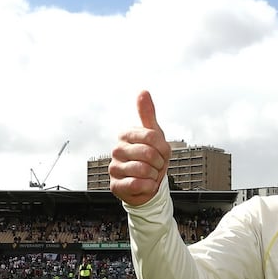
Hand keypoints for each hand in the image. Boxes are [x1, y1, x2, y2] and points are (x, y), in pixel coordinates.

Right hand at [110, 90, 170, 205]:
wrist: (148, 185)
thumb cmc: (151, 159)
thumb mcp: (154, 135)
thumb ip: (147, 114)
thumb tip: (143, 92)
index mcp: (125, 135)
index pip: (151, 136)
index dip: (163, 147)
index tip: (162, 152)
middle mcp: (117, 150)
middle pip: (149, 153)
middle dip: (159, 162)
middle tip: (156, 165)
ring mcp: (114, 168)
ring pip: (144, 170)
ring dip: (154, 175)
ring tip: (149, 174)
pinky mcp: (115, 185)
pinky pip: (137, 184)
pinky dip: (148, 186)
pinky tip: (145, 184)